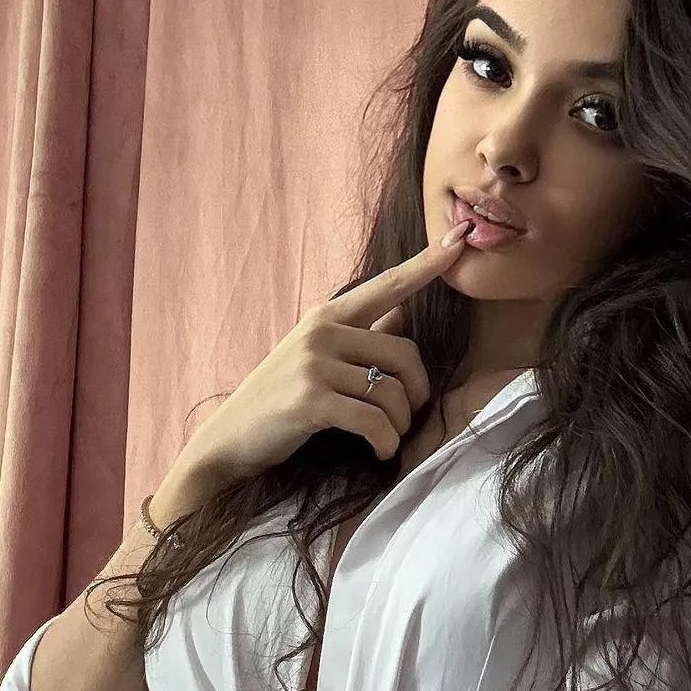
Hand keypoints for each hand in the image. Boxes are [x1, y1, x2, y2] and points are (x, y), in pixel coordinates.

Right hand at [161, 211, 472, 493]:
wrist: (230, 439)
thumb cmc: (280, 400)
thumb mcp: (317, 357)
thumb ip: (360, 335)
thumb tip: (404, 311)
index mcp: (326, 316)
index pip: (387, 285)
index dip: (426, 265)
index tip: (460, 238)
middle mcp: (321, 332)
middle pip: (404, 353)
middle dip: (416, 392)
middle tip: (408, 415)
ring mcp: (314, 365)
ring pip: (391, 392)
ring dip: (399, 425)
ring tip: (387, 438)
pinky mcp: (310, 401)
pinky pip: (373, 421)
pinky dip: (384, 442)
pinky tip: (379, 452)